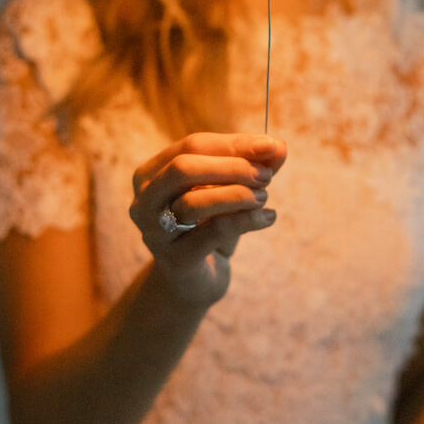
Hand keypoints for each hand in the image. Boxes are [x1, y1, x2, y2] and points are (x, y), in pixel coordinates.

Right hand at [130, 132, 286, 306]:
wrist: (197, 280)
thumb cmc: (211, 226)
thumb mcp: (232, 191)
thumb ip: (254, 167)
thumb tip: (279, 146)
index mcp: (152, 173)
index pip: (192, 146)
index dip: (233, 144)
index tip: (270, 146)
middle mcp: (145, 200)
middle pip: (184, 168)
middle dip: (231, 167)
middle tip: (266, 176)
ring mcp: (154, 232)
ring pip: (194, 203)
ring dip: (237, 195)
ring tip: (264, 197)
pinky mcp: (175, 259)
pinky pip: (213, 233)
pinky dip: (246, 221)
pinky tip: (269, 217)